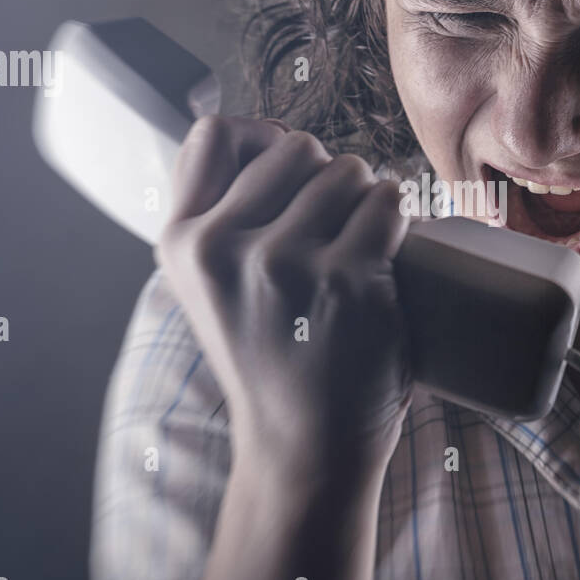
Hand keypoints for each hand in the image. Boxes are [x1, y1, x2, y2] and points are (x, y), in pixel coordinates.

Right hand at [155, 116, 412, 485]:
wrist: (305, 448)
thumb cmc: (271, 357)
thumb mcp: (210, 287)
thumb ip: (220, 214)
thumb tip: (265, 131)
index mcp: (181, 242)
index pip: (215, 133)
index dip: (263, 142)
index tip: (290, 178)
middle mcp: (221, 248)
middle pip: (295, 147)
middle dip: (325, 176)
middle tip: (333, 229)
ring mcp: (284, 264)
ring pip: (347, 171)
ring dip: (366, 198)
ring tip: (356, 249)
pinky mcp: (346, 281)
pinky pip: (388, 201)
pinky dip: (398, 218)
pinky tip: (386, 254)